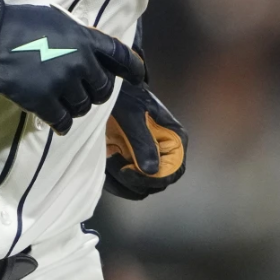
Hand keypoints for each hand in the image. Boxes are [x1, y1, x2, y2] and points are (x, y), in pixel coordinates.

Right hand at [0, 0, 144, 133]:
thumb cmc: (24, 23)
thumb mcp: (60, 21)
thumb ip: (80, 38)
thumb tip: (92, 56)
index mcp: (86, 40)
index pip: (120, 56)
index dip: (133, 69)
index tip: (139, 79)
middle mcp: (80, 62)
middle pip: (102, 89)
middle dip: (96, 93)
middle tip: (86, 94)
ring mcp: (63, 82)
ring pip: (82, 107)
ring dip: (77, 108)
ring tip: (66, 103)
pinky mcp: (43, 100)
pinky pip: (62, 121)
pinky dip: (62, 124)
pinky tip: (59, 124)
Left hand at [104, 80, 187, 199]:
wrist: (110, 91)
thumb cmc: (126, 96)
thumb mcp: (132, 114)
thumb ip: (142, 141)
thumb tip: (152, 170)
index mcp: (174, 139)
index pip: (174, 171)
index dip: (154, 178)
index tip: (129, 171)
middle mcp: (165, 153)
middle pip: (156, 183)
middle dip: (132, 179)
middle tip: (113, 159)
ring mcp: (148, 161)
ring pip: (139, 188)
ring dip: (120, 180)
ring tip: (108, 155)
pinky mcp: (132, 165)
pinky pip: (125, 185)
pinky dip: (112, 181)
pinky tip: (104, 161)